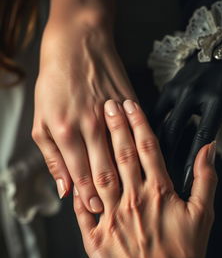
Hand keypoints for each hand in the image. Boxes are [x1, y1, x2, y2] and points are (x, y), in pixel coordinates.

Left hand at [32, 16, 136, 212]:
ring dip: (127, 179)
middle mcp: (91, 127)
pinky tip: (143, 167)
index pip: (82, 177)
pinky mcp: (130, 105)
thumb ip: (52, 157)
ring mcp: (113, 116)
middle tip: (117, 214)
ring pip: (124, 157)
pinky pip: (137, 134)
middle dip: (110, 196)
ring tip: (130, 197)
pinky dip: (139, 152)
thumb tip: (64, 189)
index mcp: (66, 132)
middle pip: (106, 172)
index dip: (90, 199)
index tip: (98, 213)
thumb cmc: (55, 83)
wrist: (78, 43)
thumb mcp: (41, 120)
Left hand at [74, 99, 216, 257]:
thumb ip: (206, 179)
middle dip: (114, 125)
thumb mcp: (203, 217)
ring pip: (102, 172)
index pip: (147, 148)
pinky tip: (72, 169)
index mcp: (158, 192)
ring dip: (97, 146)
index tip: (130, 105)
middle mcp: (133, 198)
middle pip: (122, 153)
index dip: (138, 123)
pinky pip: (83, 206)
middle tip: (107, 103)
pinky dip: (78, 186)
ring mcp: (111, 214)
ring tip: (91, 123)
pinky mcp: (95, 233)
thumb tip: (208, 149)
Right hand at [155, 50, 221, 194]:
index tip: (182, 182)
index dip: (190, 161)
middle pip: (173, 131)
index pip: (200, 136)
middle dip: (165, 157)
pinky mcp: (167, 88)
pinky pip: (155, 114)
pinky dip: (150, 129)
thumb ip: (213, 128)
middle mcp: (193, 94)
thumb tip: (200, 157)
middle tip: (156, 178)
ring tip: (145, 165)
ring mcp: (177, 89)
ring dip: (152, 145)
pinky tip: (143, 144)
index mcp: (215, 101)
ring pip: (159, 123)